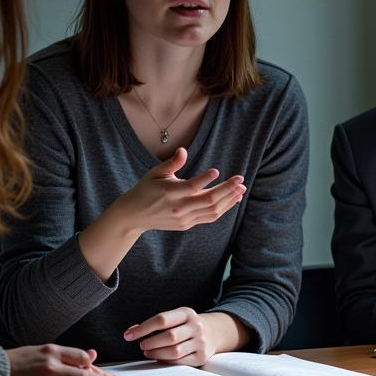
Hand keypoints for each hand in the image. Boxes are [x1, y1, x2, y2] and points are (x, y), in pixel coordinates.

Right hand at [111, 147, 246, 234]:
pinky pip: (209, 217)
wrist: (134, 216)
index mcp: (168, 193)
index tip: (217, 170)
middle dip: (227, 189)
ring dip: (229, 200)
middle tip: (240, 179)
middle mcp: (178, 208)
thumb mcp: (155, 173)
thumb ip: (172, 163)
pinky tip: (232, 199)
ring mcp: (183, 218)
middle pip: (208, 200)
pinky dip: (223, 208)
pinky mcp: (187, 225)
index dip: (204, 179)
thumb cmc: (146, 189)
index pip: (190, 187)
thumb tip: (183, 150)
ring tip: (241, 189)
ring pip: (212, 211)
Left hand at [123, 308, 244, 365]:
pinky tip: (159, 358)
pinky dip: (166, 361)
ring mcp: (200, 342)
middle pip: (169, 336)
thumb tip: (132, 331)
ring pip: (174, 351)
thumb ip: (157, 323)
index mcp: (187, 313)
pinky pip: (180, 361)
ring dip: (157, 353)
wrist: (213, 332)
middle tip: (141, 345)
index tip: (128, 335)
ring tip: (147, 352)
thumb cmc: (186, 325)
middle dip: (151, 342)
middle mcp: (196, 326)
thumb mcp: (176, 318)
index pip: (162, 319)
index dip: (143, 328)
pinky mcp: (201, 356)